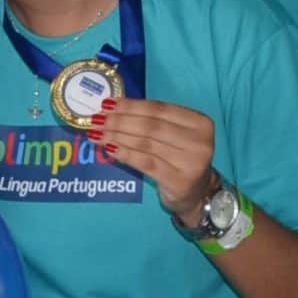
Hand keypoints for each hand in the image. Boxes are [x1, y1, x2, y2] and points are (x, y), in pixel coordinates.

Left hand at [92, 97, 217, 222]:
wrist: (197, 193)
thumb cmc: (181, 159)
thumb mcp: (175, 135)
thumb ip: (152, 121)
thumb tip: (113, 109)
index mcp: (200, 122)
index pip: (159, 109)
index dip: (131, 105)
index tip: (107, 104)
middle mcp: (199, 141)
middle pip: (151, 126)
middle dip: (120, 121)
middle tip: (97, 120)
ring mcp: (191, 162)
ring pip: (146, 144)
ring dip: (118, 137)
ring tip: (98, 134)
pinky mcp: (178, 181)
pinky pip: (145, 163)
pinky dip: (125, 154)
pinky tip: (110, 149)